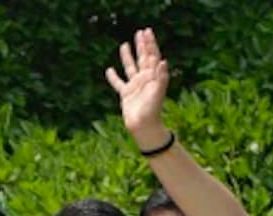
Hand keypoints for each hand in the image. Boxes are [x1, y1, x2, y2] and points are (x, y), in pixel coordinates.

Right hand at [105, 28, 171, 148]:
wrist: (144, 127)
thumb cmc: (152, 111)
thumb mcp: (158, 93)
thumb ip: (161, 77)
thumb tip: (163, 61)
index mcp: (153, 77)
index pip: (152, 56)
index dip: (150, 44)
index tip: (147, 32)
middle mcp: (144, 80)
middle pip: (143, 58)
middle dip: (142, 45)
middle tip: (140, 32)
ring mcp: (135, 86)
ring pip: (130, 67)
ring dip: (127, 56)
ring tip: (124, 45)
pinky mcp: (126, 94)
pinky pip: (118, 83)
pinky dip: (113, 77)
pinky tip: (108, 70)